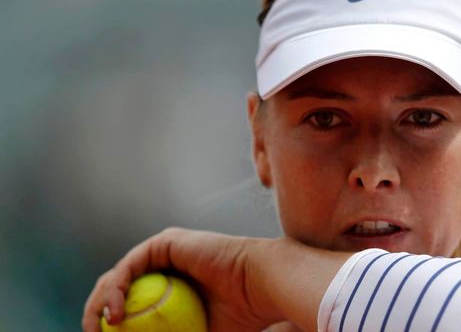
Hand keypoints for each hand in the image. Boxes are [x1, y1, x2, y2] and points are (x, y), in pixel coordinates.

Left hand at [82, 227, 278, 331]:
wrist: (260, 288)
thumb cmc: (241, 319)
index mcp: (173, 289)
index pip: (132, 306)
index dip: (111, 328)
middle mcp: (167, 267)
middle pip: (119, 290)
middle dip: (96, 314)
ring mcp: (164, 252)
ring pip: (119, 277)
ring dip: (100, 304)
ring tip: (102, 327)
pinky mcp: (165, 242)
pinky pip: (131, 265)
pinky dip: (117, 289)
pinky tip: (115, 313)